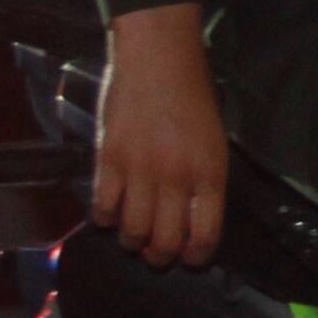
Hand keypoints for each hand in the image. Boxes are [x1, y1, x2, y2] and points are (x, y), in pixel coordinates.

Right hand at [90, 5, 229, 268]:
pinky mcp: (108, 159)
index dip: (196, 256)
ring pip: (131, 230)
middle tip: (155, 252)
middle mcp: (176, 178)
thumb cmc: (193, 97)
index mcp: (209, 174)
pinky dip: (104, 218)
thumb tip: (193, 220)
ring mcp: (140, 170)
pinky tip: (109, 213)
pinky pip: (103, 206)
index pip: (205, 235)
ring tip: (131, 235)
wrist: (159, 60)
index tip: (190, 258)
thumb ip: (205, 181)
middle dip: (159, 256)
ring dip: (131, 241)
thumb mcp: (214, 142)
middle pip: (164, 241)